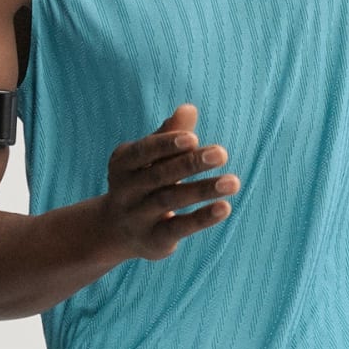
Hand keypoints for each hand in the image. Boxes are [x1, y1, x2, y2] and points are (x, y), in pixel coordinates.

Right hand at [97, 103, 240, 262]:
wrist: (116, 230)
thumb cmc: (141, 182)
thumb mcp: (149, 158)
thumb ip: (168, 135)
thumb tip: (189, 108)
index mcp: (123, 163)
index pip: (144, 151)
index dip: (166, 144)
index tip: (192, 138)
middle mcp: (126, 190)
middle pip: (160, 175)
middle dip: (190, 164)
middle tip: (221, 153)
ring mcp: (137, 217)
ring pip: (171, 200)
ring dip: (203, 189)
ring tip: (233, 182)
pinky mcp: (153, 240)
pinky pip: (178, 227)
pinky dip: (202, 218)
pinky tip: (224, 207)